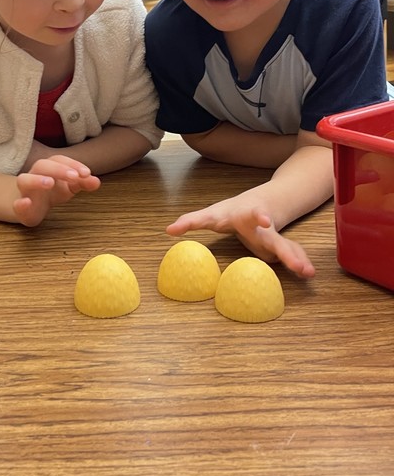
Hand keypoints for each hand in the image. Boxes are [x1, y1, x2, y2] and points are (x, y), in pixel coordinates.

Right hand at [13, 155, 100, 226]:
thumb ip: (82, 183)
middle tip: (74, 176)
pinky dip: (20, 203)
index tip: (86, 173)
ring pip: (24, 180)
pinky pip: (16, 204)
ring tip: (50, 183)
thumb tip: (96, 181)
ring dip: (36, 180)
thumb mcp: (70, 187)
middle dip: (58, 169)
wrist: (30, 207)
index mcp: (49, 168)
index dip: (72, 164)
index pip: (59, 160)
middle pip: (42, 165)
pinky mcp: (20, 208)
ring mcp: (25, 191)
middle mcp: (34, 175)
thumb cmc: (52, 193)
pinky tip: (26, 203)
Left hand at [167, 198, 314, 277]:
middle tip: (266, 222)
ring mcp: (270, 233)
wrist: (262, 203)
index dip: (229, 219)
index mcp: (234, 214)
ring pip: (282, 243)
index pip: (224, 216)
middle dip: (262, 222)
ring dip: (292, 255)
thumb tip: (167, 229)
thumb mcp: (210, 215)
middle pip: (258, 222)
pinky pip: (292, 253)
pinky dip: (300, 262)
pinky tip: (308, 272)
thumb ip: (190, 222)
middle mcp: (255, 221)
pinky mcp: (281, 245)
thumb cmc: (230, 213)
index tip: (253, 221)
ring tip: (304, 270)